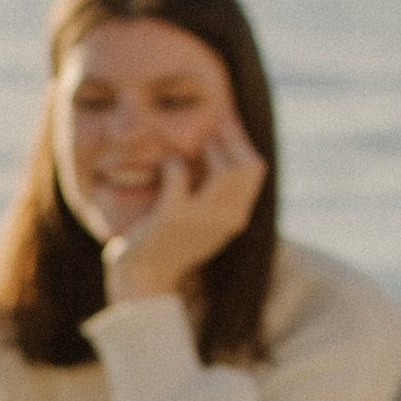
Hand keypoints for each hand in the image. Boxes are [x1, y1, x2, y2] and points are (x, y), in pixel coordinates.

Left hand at [105, 115, 267, 304]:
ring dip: (210, 147)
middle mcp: (227, 219)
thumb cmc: (171, 243)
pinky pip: (178, 173)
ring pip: (226, 170)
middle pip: (248, 166)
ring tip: (196, 141)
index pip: (256, 168)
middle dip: (230, 136)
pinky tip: (166, 165)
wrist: (145, 278)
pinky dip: (172, 163)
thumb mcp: (205, 220)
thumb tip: (219, 146)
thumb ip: (218, 193)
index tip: (225, 122)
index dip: (241, 140)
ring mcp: (202, 219)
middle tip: (212, 122)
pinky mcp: (173, 217)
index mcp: (236, 217)